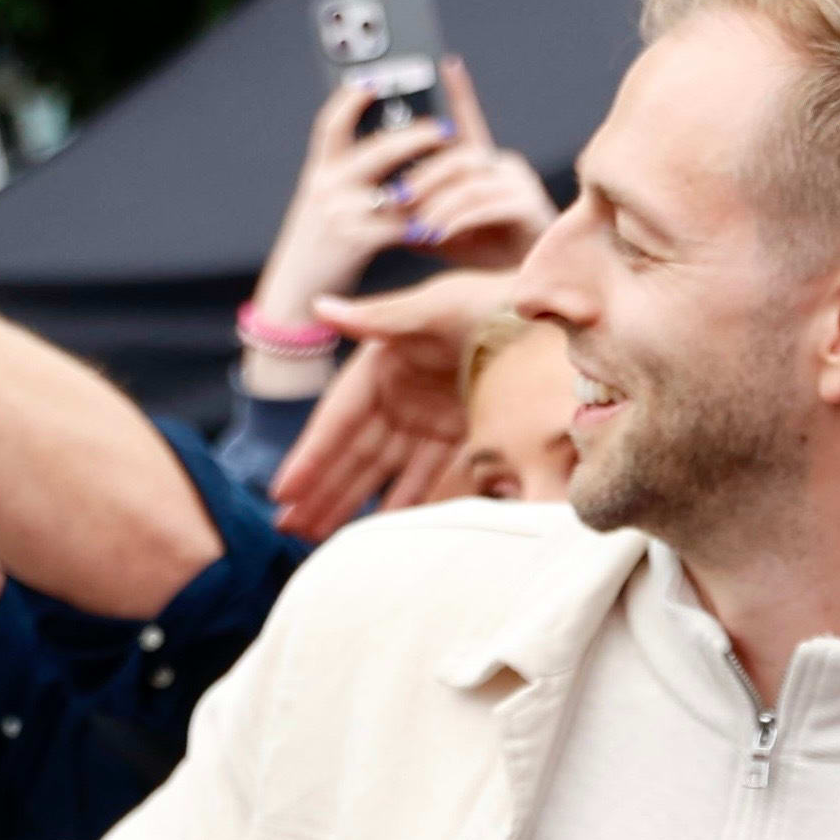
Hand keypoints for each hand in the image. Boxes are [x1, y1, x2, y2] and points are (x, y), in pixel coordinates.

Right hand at [251, 78, 450, 330]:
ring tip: (459, 169)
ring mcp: (341, 213)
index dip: (351, 99)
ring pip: (399, 187)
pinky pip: (404, 225)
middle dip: (416, 136)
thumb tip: (390, 156)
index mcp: (318, 173)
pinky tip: (447, 218)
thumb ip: (346, 182)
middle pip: (378, 149)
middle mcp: (326, 187)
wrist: (293, 296)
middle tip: (446, 127)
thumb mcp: (321, 206)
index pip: (330, 125)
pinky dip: (428, 221)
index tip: (375, 80)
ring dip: (433, 179)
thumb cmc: (317, 250)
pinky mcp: (358, 241)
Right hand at [263, 265, 515, 536]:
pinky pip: (431, 476)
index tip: (283, 491)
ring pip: (386, 470)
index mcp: (384, 364)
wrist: (556, 316)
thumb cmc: (493, 301)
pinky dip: (409, 503)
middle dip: (323, 490)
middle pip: (356, 451)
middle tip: (290, 529)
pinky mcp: (466, 435)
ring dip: (356, 502)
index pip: (339, 418)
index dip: (311, 455)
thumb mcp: (438, 307)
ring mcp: (433, 418)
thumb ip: (381, 317)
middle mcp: (403, 395)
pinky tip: (387, 531)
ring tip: (322, 537)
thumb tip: (320, 308)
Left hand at [387, 54, 551, 265]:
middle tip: (395, 199)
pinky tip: (441, 234)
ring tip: (418, 226)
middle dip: (422, 177)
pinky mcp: (528, 204)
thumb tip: (381, 206)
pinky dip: (458, 219)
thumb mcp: (439, 231)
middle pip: (457, 156)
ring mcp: (519, 182)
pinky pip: (485, 204)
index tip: (446, 63)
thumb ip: (414, 214)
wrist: (521, 288)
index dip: (460, 91)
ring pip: (468, 180)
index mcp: (482, 165)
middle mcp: (503, 166)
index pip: (469, 120)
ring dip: (437, 203)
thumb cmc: (484, 256)